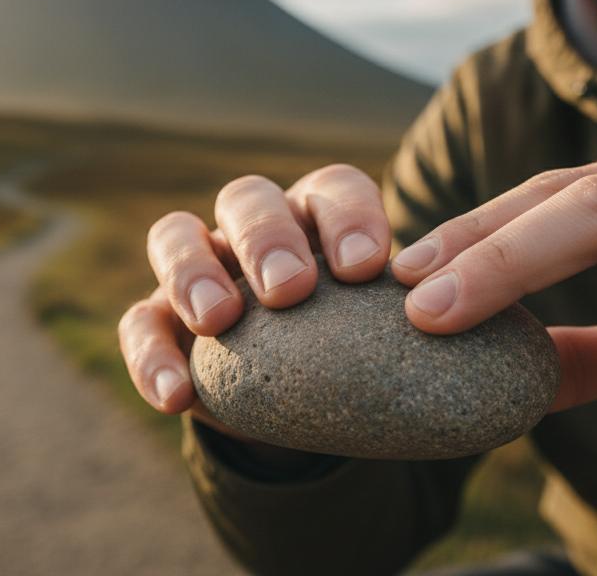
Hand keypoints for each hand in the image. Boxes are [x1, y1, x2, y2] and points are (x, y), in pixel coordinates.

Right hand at [118, 165, 391, 452]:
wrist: (307, 406)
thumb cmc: (359, 355)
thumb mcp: (386, 337)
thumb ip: (407, 327)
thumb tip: (457, 328)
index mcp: (321, 217)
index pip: (334, 189)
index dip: (348, 217)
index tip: (365, 270)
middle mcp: (256, 227)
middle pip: (247, 197)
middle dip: (267, 236)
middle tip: (290, 288)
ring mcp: (200, 266)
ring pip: (174, 233)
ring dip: (194, 270)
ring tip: (219, 320)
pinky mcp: (160, 317)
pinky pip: (140, 323)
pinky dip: (152, 357)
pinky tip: (175, 396)